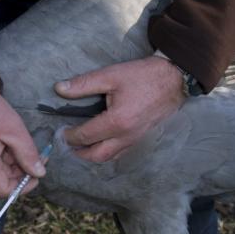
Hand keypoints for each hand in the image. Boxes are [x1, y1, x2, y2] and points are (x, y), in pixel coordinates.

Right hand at [0, 93, 44, 197]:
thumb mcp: (15, 131)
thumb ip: (28, 154)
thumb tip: (40, 173)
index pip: (2, 191)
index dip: (22, 187)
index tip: (35, 174)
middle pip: (0, 182)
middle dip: (20, 173)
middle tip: (36, 157)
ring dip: (13, 164)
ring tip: (22, 146)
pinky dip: (3, 158)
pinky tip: (10, 144)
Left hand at [54, 56, 184, 161]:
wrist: (175, 79)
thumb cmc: (144, 76)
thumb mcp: (111, 75)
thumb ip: (83, 84)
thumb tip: (59, 89)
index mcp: (117, 121)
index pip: (86, 136)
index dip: (70, 136)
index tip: (60, 133)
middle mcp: (126, 136)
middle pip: (96, 155)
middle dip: (79, 153)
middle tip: (67, 145)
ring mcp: (136, 140)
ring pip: (110, 157)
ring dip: (93, 156)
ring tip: (81, 147)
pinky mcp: (142, 139)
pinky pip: (121, 153)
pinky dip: (108, 153)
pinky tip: (101, 144)